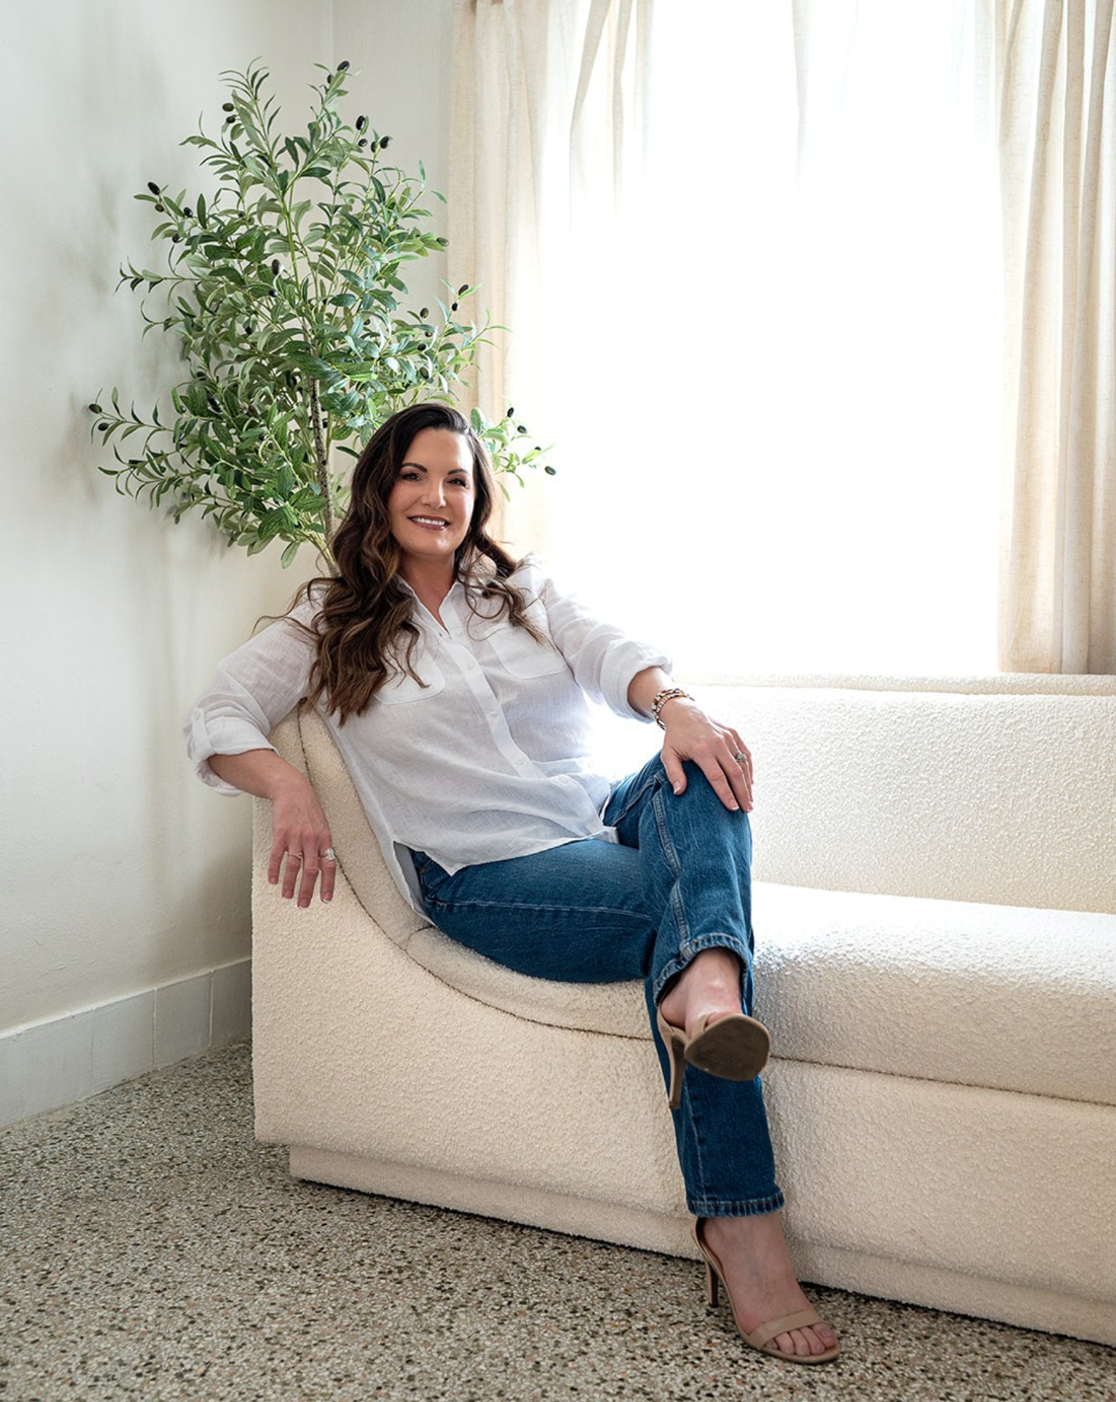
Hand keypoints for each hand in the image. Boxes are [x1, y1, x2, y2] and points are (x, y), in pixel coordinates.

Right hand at [267, 776, 336, 905]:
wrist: (293, 790)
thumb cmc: (308, 809)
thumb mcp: (322, 825)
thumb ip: (322, 845)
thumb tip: (324, 865)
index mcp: (325, 839)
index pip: (329, 866)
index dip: (328, 883)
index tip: (326, 898)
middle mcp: (312, 840)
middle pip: (311, 870)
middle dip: (307, 890)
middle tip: (304, 904)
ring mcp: (296, 837)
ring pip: (294, 866)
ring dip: (290, 884)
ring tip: (288, 896)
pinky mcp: (281, 833)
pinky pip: (277, 855)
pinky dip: (274, 869)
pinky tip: (272, 880)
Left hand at [659, 698, 752, 811]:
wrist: (684, 713)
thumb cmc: (675, 737)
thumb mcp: (668, 755)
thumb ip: (673, 773)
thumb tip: (679, 793)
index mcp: (702, 750)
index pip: (717, 777)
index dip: (726, 794)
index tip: (732, 808)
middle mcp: (718, 743)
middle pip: (734, 772)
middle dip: (742, 793)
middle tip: (747, 809)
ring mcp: (728, 737)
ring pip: (743, 764)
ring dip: (748, 783)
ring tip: (750, 801)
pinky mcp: (734, 733)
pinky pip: (745, 754)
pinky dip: (749, 769)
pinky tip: (750, 783)